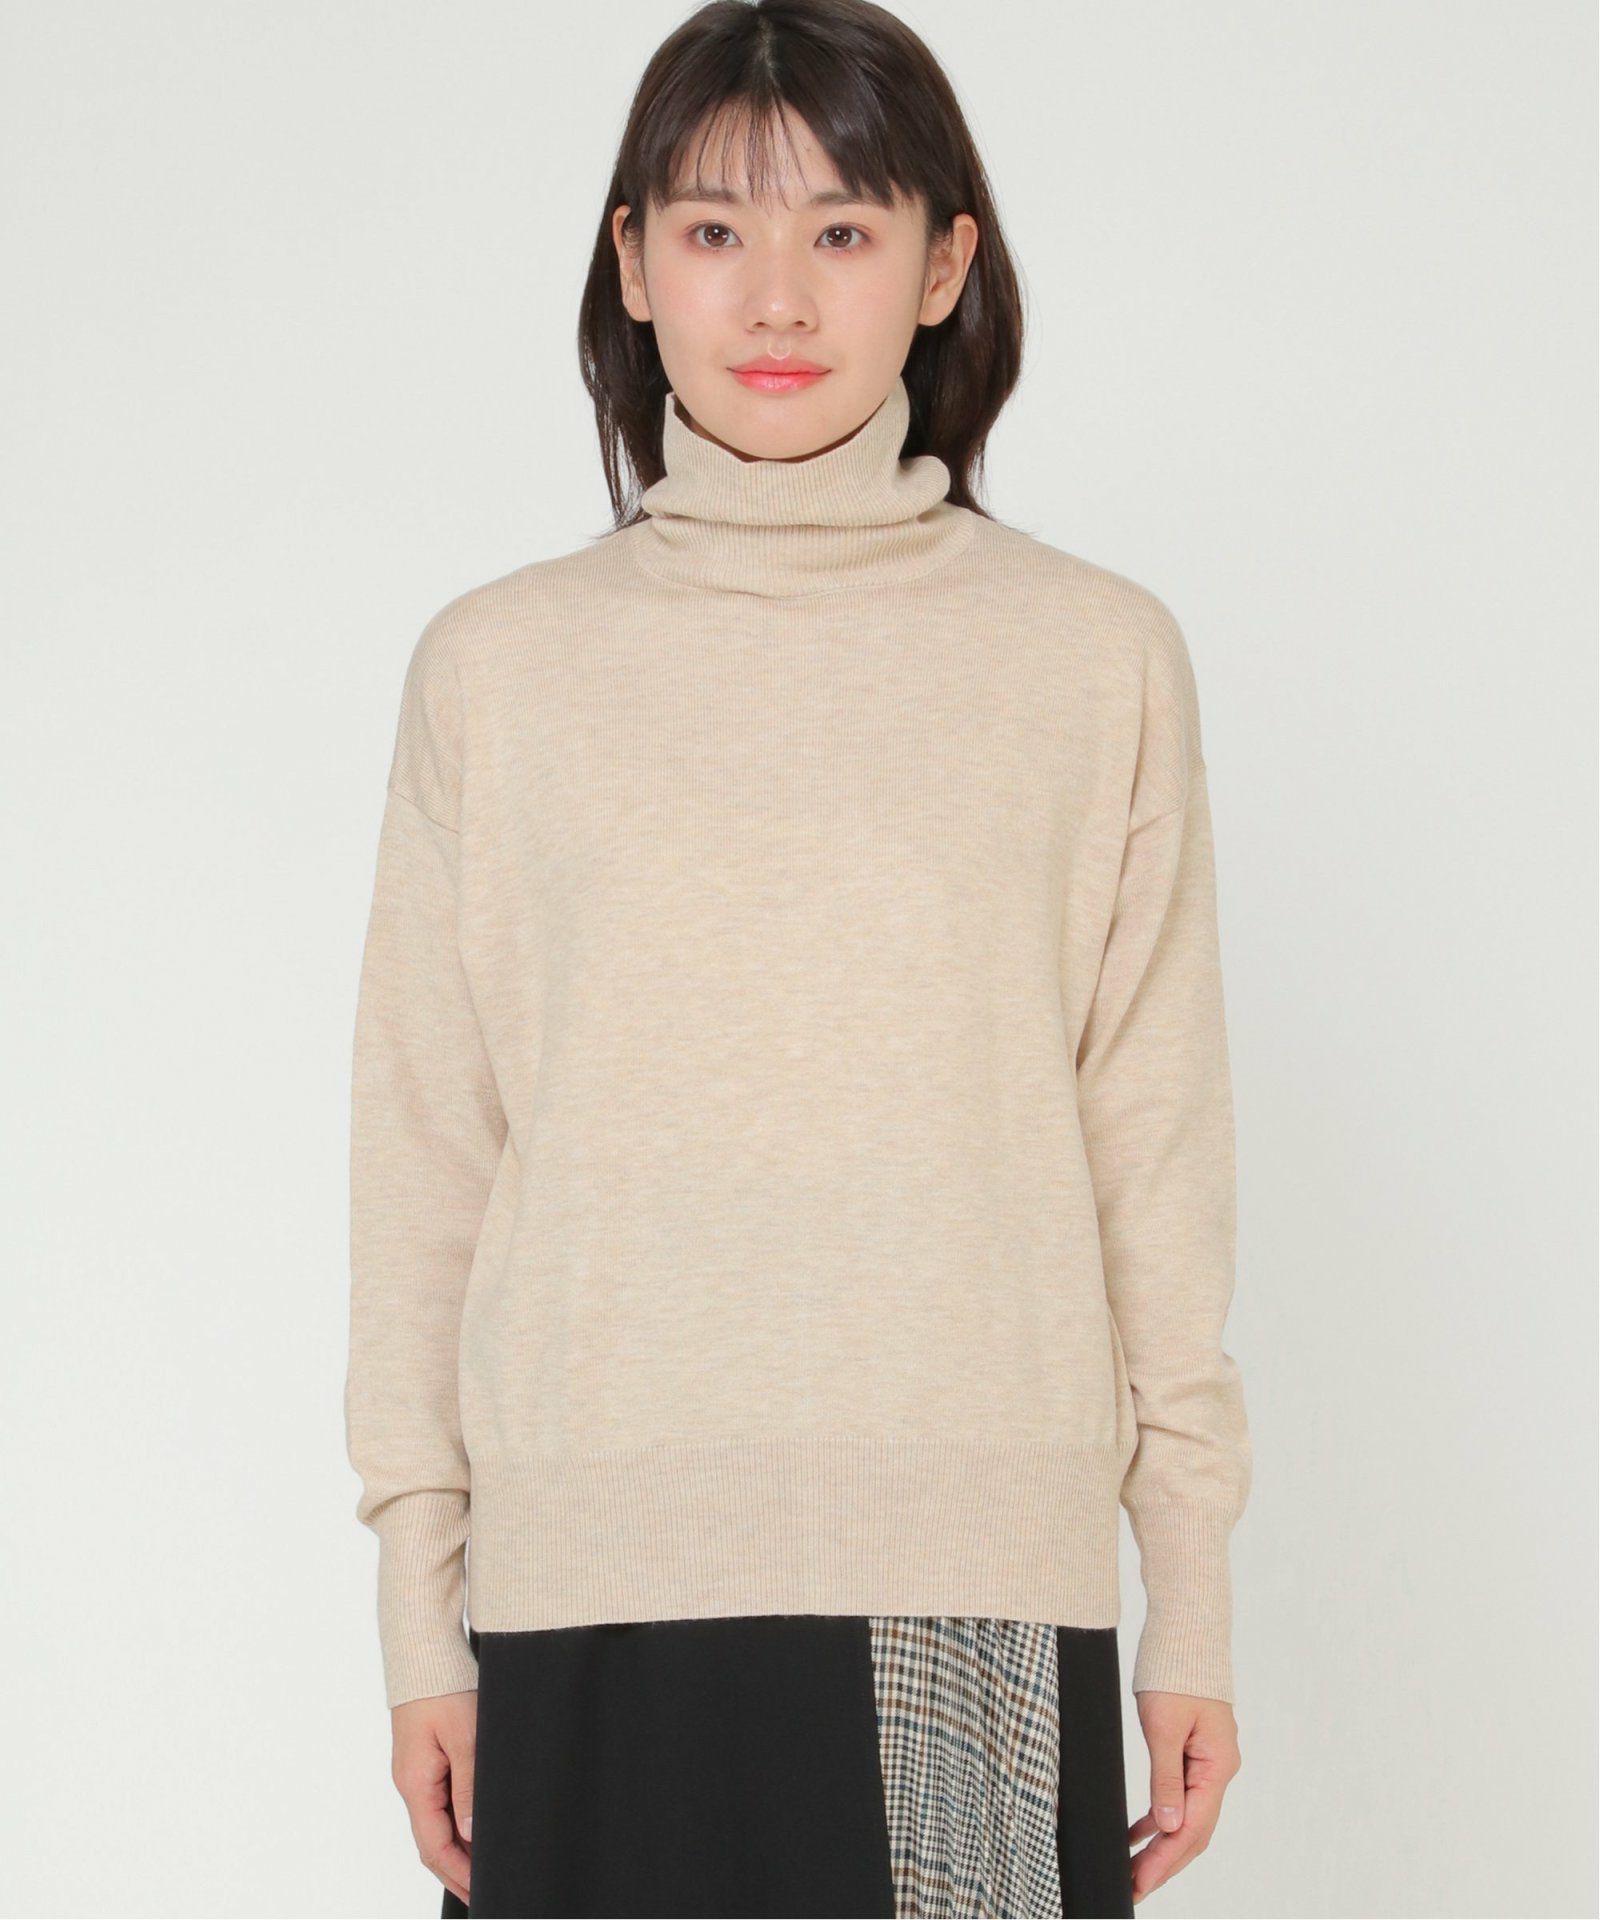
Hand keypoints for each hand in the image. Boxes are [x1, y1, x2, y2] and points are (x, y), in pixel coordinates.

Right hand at [391, 1689, 477, 1907]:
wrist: (425, 1652)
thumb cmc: (444, 1688)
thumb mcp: (465, 1737)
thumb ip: (469, 1787)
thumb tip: (471, 1835)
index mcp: (415, 1783)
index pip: (434, 1846)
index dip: (458, 1873)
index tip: (483, 1892)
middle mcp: (411, 1783)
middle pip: (431, 1841)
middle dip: (457, 1870)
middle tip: (486, 1891)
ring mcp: (416, 1772)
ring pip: (435, 1823)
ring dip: (457, 1849)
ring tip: (484, 1868)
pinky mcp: (425, 1758)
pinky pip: (439, 1801)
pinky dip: (456, 1823)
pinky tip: (474, 1828)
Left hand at [1127, 1690, 1240, 1903]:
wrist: (1185, 1631)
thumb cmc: (1175, 1670)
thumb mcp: (1163, 1726)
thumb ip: (1165, 1778)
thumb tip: (1167, 1827)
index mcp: (1217, 1765)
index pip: (1192, 1827)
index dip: (1166, 1860)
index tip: (1141, 1882)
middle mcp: (1218, 1768)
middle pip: (1193, 1830)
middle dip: (1164, 1862)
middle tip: (1133, 1887)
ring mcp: (1208, 1761)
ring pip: (1186, 1816)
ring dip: (1161, 1844)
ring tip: (1132, 1869)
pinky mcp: (1194, 1752)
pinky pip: (1179, 1795)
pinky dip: (1159, 1816)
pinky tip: (1137, 1833)